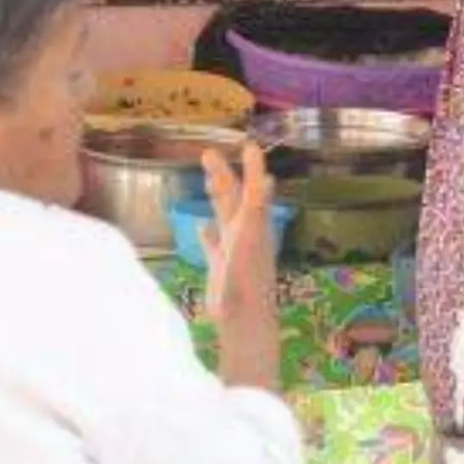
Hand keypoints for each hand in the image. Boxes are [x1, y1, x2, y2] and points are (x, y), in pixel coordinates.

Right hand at [199, 143, 277, 324]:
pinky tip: (200, 225)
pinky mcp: (220, 267)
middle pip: (233, 198)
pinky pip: (213, 245)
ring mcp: (233, 249)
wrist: (244, 318)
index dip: (251, 167)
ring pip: (223, 216)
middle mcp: (245, 233)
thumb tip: (264, 173)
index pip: (253, 187)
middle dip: (223, 175)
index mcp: (254, 223)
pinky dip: (207, 234)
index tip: (247, 145)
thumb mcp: (251, 233)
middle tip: (207, 153)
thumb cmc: (248, 276)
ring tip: (208, 179)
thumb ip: (256, 202)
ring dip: (215, 198)